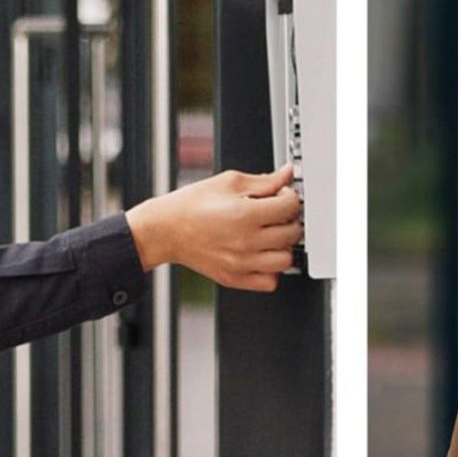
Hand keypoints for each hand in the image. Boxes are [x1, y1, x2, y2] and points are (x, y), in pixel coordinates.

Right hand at [125, 163, 301, 291]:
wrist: (165, 230)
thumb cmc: (191, 205)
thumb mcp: (228, 182)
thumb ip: (263, 181)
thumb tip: (286, 174)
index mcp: (245, 214)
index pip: (290, 206)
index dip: (289, 197)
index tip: (281, 196)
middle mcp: (246, 242)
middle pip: (292, 233)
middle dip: (288, 219)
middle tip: (276, 213)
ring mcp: (241, 263)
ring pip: (286, 260)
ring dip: (283, 246)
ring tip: (270, 235)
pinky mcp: (235, 278)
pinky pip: (270, 282)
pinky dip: (271, 270)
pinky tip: (261, 255)